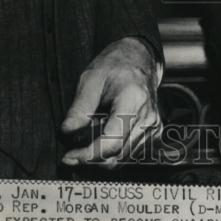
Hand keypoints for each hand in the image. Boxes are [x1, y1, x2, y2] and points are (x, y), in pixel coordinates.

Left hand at [61, 37, 161, 167]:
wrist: (139, 60)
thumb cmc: (115, 66)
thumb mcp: (90, 80)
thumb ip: (78, 109)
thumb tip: (66, 135)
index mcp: (133, 100)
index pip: (111, 141)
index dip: (88, 155)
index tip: (68, 157)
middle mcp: (147, 118)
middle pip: (116, 155)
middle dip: (90, 159)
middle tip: (70, 152)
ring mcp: (153, 128)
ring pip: (122, 159)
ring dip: (100, 156)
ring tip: (87, 138)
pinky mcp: (153, 135)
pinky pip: (129, 155)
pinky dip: (112, 153)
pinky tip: (102, 137)